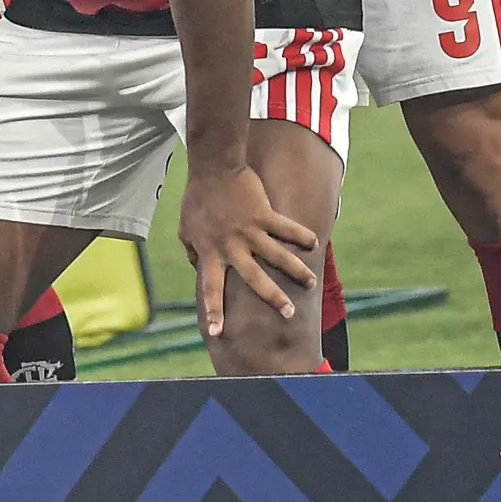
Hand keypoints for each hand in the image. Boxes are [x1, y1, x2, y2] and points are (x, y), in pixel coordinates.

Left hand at [177, 162, 316, 337]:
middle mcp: (231, 246)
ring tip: (310, 283)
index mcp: (211, 252)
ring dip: (296, 271)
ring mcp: (249, 230)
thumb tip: (198, 268)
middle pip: (254, 279)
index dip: (214, 311)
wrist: (212, 168)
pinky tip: (314, 244)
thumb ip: (193, 251)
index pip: (210, 288)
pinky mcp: (264, 214)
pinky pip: (287, 228)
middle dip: (272, 298)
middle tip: (289, 314)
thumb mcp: (186, 230)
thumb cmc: (197, 200)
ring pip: (278, 256)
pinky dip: (302, 236)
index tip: (217, 333)